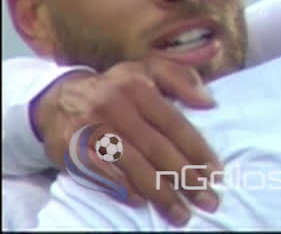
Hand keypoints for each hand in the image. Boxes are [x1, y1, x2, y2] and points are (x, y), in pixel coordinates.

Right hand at [34, 57, 221, 224]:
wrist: (60, 98)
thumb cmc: (118, 88)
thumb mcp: (149, 71)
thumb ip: (183, 80)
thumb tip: (209, 103)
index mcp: (138, 87)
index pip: (174, 124)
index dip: (197, 150)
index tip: (216, 173)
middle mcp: (114, 107)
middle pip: (156, 148)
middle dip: (185, 178)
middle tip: (208, 200)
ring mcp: (91, 129)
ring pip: (132, 165)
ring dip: (159, 193)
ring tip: (181, 213)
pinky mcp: (71, 149)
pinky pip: (101, 173)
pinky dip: (122, 189)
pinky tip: (141, 203)